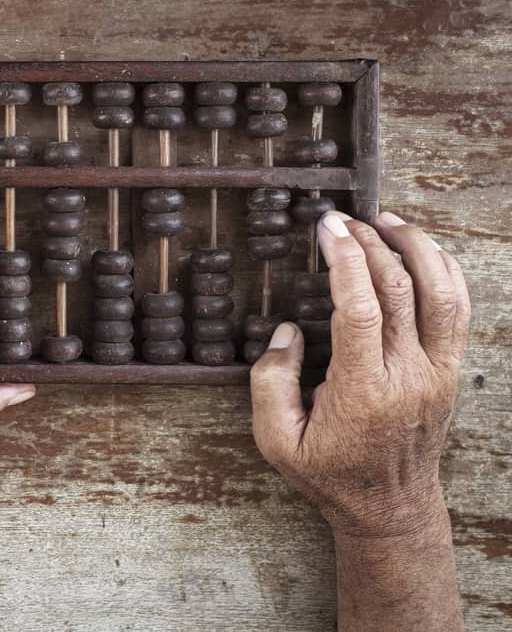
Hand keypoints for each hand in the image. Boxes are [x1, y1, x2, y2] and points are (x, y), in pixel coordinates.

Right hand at [250, 210, 469, 536]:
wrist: (389, 508)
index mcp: (364, 390)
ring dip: (415, 247)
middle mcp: (409, 376)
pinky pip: (458, 309)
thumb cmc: (330, 474)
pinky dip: (444, 270)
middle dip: (368, 243)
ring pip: (441, 291)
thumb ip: (271, 384)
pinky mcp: (449, 371)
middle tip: (342, 221)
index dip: (344, 260)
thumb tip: (286, 333)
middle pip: (399, 289)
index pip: (361, 307)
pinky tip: (421, 250)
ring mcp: (437, 372)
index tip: (326, 229)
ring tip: (386, 221)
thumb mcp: (276, 441)